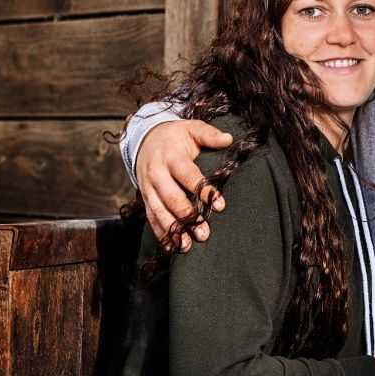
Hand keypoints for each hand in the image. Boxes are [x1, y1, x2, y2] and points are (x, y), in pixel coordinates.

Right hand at [137, 120, 231, 249]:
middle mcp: (157, 174)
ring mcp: (148, 188)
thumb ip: (209, 134)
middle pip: (172, 198)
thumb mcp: (192, 128)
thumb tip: (229, 139)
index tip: (220, 206)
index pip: (188, 176)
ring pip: (159, 211)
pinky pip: (151, 217)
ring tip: (187, 246)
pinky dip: (160, 233)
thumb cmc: (176, 136)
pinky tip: (171, 247)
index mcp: (171, 157)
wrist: (145, 138)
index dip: (204, 191)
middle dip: (188, 216)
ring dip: (173, 230)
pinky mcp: (145, 197)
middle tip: (204, 233)